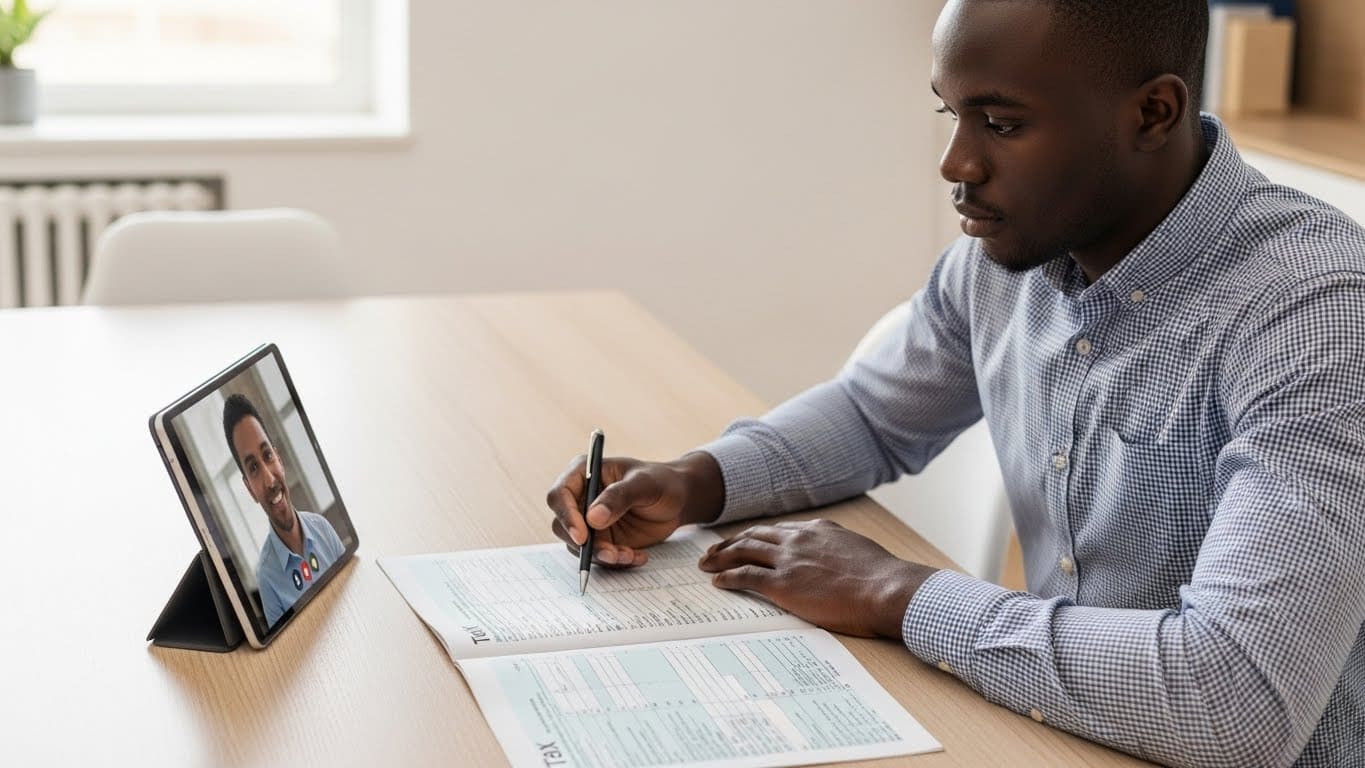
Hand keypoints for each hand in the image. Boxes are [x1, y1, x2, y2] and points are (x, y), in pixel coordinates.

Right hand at [547, 451, 724, 566]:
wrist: (677, 500)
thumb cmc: (661, 482)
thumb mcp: (644, 484)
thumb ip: (619, 497)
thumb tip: (592, 518)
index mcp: (583, 473)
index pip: (559, 496)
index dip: (566, 517)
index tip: (583, 536)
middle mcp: (580, 498)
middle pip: (563, 526)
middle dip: (586, 545)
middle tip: (613, 553)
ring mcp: (588, 522)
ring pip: (580, 547)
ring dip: (603, 556)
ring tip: (631, 555)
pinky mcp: (601, 540)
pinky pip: (598, 558)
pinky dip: (616, 561)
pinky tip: (638, 556)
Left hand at [698, 519, 936, 638]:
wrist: (886, 588)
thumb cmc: (881, 578)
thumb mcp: (858, 551)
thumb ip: (838, 549)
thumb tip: (836, 558)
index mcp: (817, 530)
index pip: (777, 530)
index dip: (756, 536)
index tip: (744, 542)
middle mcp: (798, 540)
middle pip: (754, 536)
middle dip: (730, 543)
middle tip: (713, 551)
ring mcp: (788, 561)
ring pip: (743, 551)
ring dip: (721, 557)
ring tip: (706, 564)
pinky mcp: (783, 585)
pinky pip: (746, 577)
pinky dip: (728, 577)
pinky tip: (718, 581)